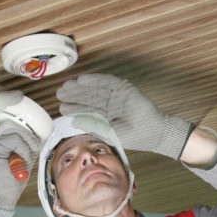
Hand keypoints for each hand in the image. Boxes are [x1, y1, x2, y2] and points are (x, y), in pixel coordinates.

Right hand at [0, 91, 41, 216]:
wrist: (2, 197)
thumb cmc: (12, 177)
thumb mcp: (21, 154)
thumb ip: (23, 140)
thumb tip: (36, 129)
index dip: (2, 99)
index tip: (16, 94)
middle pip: (4, 116)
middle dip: (22, 122)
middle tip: (30, 134)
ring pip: (13, 128)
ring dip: (27, 141)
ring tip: (28, 155)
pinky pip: (14, 139)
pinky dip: (24, 149)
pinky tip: (23, 159)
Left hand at [56, 74, 192, 158]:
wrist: (156, 132)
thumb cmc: (137, 137)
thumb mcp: (111, 133)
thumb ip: (94, 126)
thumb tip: (75, 122)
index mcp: (108, 118)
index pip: (88, 111)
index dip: (75, 108)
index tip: (62, 107)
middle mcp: (111, 105)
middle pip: (90, 98)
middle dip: (75, 95)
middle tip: (61, 93)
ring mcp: (118, 96)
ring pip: (96, 89)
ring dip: (82, 87)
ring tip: (68, 86)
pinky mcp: (125, 89)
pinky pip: (108, 82)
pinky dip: (96, 80)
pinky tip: (83, 80)